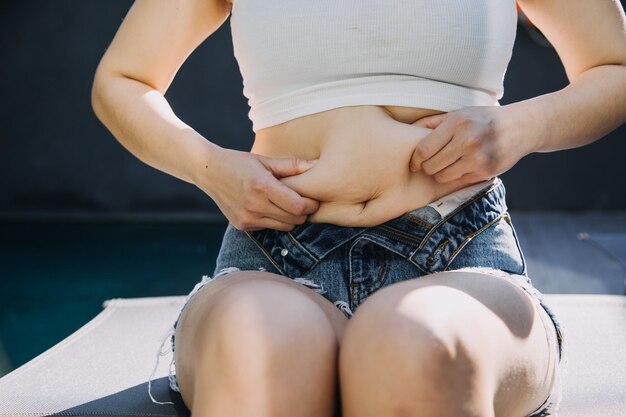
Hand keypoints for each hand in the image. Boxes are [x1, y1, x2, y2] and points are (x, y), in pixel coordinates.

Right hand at [196, 148, 319, 231]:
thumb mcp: (266, 160)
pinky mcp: (243, 226)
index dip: (310, 204)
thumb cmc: (240, 163)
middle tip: (303, 201)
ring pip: (284, 227)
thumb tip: (317, 165)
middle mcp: (254, 206)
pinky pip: (269, 228)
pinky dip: (274, 220)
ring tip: (286, 204)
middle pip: (294, 220)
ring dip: (290, 218)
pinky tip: (268, 207)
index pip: (298, 206)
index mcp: (262, 186)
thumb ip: (292, 165)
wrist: (209, 171)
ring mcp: (247, 218)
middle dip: (303, 212)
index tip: (313, 198)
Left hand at [408, 106, 533, 182]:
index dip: (415, 160)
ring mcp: (478, 158)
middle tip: (431, 163)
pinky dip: (456, 176)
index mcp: (457, 123)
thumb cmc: (481, 119)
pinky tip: (463, 166)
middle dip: (427, 167)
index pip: (424, 150)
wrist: (520, 127)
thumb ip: (431, 123)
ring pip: (443, 177)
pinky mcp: (486, 172)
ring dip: (440, 173)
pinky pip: (459, 181)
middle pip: (431, 166)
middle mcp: (467, 140)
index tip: (414, 163)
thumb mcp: (457, 114)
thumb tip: (405, 132)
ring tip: (447, 164)